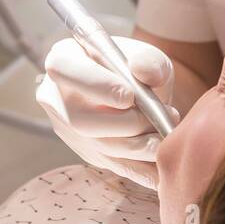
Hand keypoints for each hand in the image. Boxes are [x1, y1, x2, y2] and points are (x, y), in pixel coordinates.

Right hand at [36, 36, 178, 189]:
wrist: (139, 91)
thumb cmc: (136, 68)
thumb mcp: (147, 55)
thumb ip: (149, 60)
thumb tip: (144, 72)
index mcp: (64, 60)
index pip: (64, 70)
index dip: (96, 85)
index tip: (129, 96)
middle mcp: (57, 97)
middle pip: (80, 119)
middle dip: (127, 123)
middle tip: (165, 115)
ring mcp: (69, 130)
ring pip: (100, 146)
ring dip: (139, 145)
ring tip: (168, 134)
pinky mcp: (87, 153)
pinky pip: (114, 165)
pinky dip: (142, 168)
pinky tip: (162, 168)